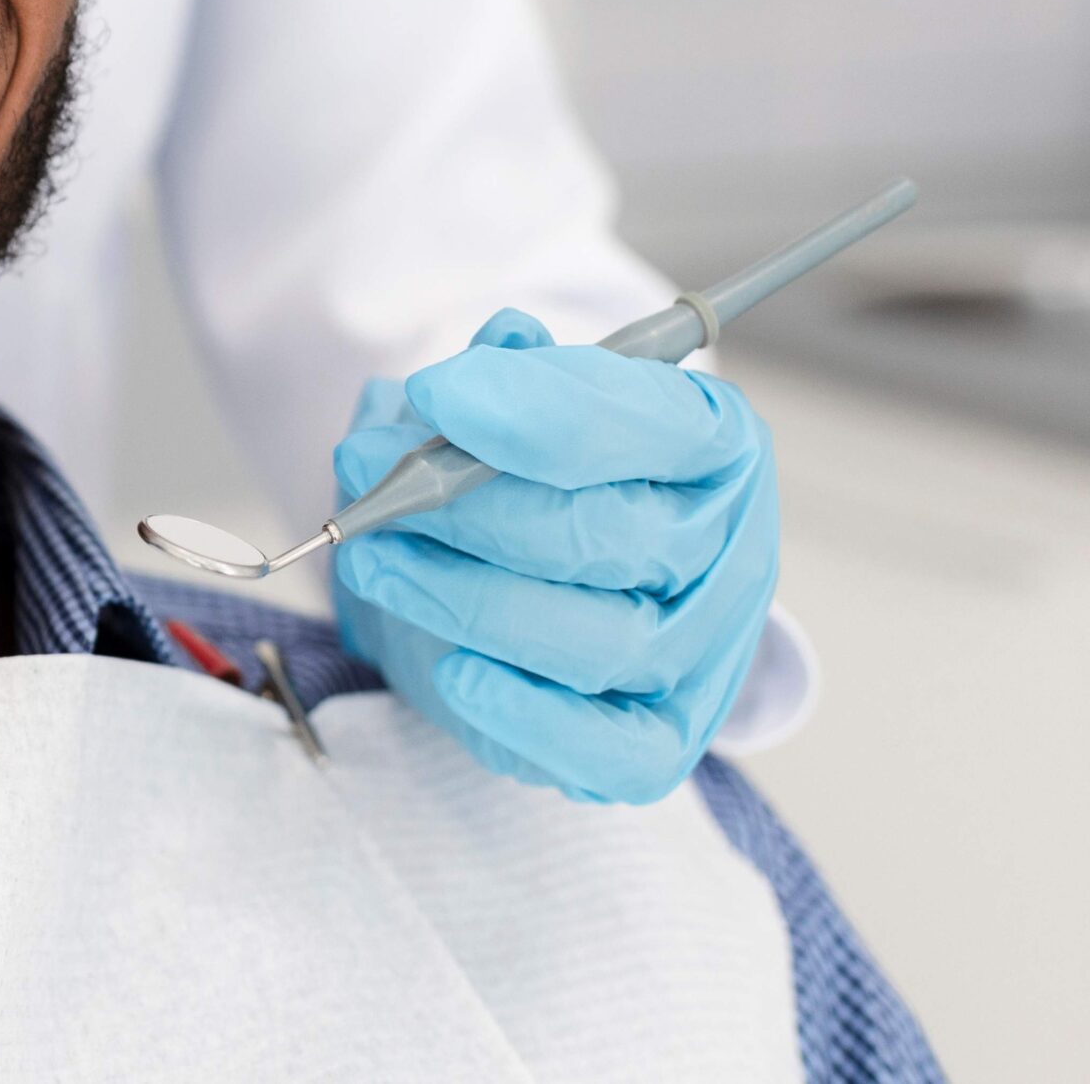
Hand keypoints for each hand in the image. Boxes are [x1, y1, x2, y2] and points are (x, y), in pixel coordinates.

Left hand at [330, 309, 775, 803]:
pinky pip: (614, 753)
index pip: (653, 421)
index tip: (433, 391)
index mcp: (712, 443)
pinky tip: (457, 674)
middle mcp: (728, 548)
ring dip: (467, 599)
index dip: (540, 408)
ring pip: (602, 639)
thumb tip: (506, 341)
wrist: (534, 584)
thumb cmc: (529, 477)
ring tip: (375, 560)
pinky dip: (531, 716)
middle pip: (609, 534)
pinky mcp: (661, 739)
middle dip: (467, 505)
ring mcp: (704, 652)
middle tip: (365, 474)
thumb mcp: (512, 409)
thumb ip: (508, 378)